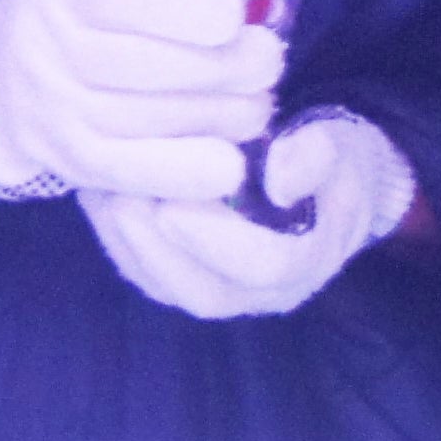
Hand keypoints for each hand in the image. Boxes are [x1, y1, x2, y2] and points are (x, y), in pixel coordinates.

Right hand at [0, 0, 281, 214]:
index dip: (186, 12)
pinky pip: (129, 171)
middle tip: (270, 65)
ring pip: (147, 120)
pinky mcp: (67, 162)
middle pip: (149, 66)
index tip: (235, 17)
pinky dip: (183, 171)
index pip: (124, 1)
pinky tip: (229, 166)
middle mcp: (49, 53)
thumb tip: (243, 21)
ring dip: (218, 117)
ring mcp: (54, 113)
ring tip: (260, 109)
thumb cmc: (60, 26)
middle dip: (225, 68)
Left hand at [81, 108, 417, 319]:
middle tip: (123, 198)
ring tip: (104, 193)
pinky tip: (100, 196)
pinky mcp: (193, 276)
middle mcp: (265, 292)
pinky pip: (150, 274)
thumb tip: (278, 180)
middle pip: (204, 293)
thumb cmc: (335, 160)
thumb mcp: (340, 147)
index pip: (263, 267)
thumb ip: (313, 158)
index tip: (176, 203)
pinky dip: (120, 239)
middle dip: (158, 248)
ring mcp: (227, 290)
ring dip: (129, 244)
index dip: (217, 239)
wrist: (331, 180)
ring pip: (169, 288)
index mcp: (308, 261)